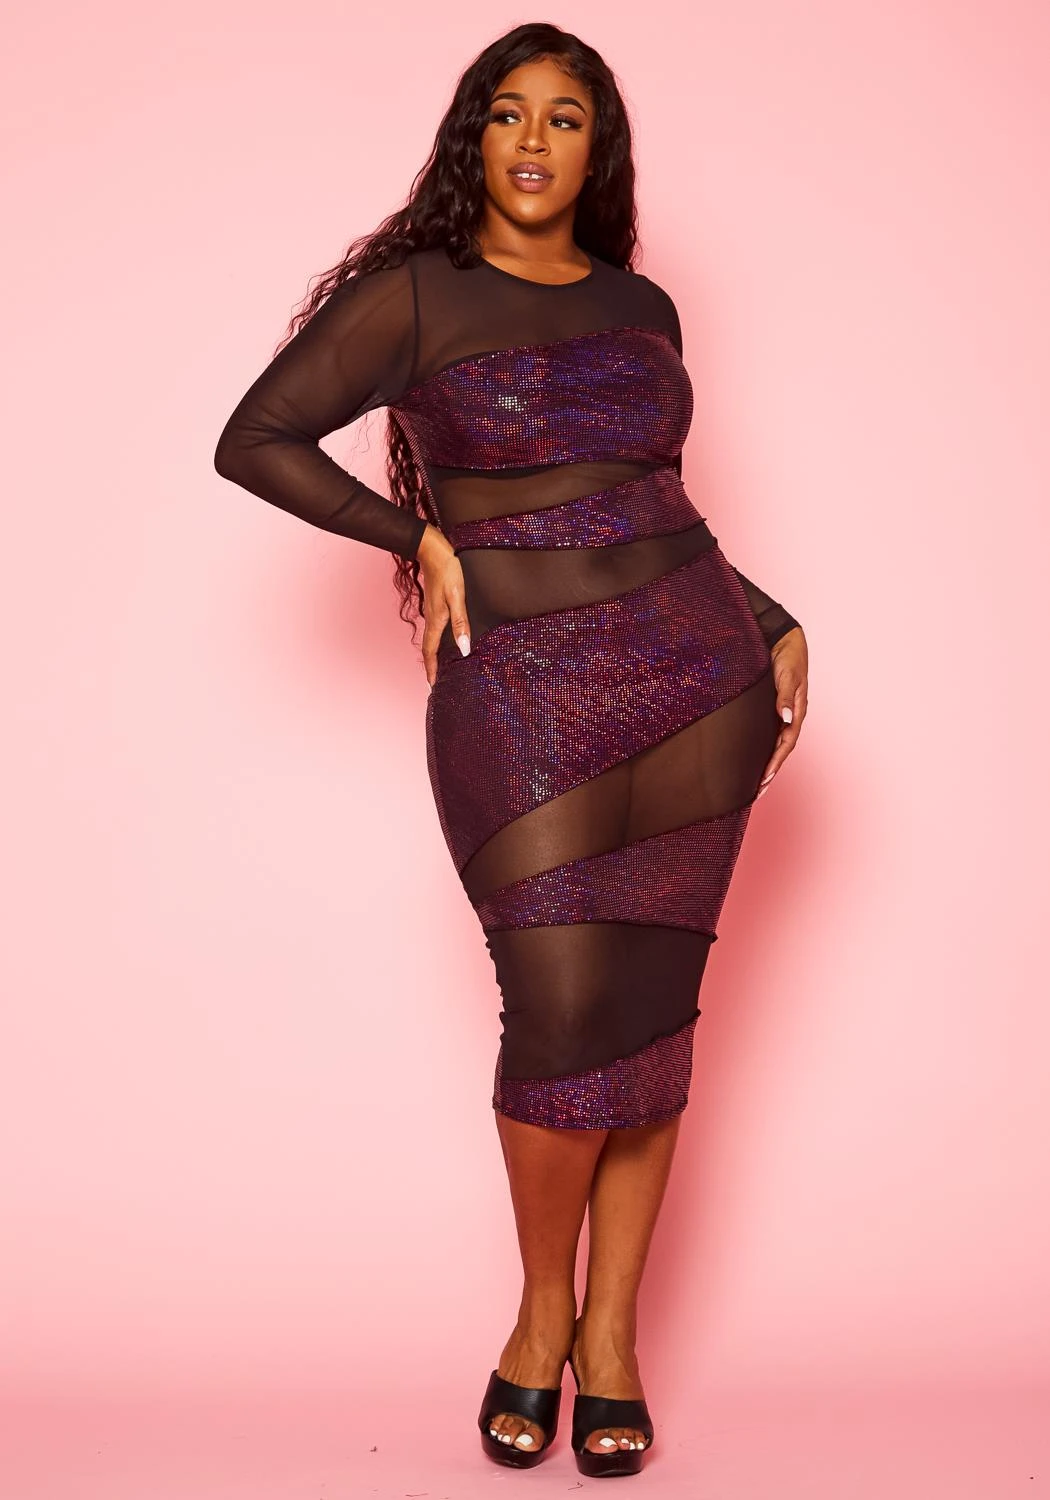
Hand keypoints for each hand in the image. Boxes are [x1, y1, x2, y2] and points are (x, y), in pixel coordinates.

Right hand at [417, 525, 472, 687]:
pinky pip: (434, 628)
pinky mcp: (435, 603)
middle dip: (431, 666)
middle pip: (429, 648)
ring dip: (434, 654)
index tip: (432, 685)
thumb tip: (463, 647)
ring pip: (431, 638)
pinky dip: (436, 641)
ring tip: (440, 666)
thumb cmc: (447, 570)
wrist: (432, 549)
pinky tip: (444, 640)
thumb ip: (460, 622)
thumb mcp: (458, 596)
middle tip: (435, 681)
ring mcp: (432, 610)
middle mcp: (432, 617)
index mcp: (436, 619)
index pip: (431, 651)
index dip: (432, 669)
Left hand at [756, 625, 807, 798]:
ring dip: (765, 763)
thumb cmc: (788, 656)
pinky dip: (760, 748)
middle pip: (780, 750)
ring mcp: (780, 713)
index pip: (786, 744)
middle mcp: (789, 716)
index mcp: (796, 711)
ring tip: (753, 784)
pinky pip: (766, 733)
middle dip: (769, 772)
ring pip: (773, 744)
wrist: (784, 640)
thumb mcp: (787, 675)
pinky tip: (750, 757)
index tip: (763, 781)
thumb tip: (786, 719)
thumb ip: (785, 697)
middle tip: (756, 793)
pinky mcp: (770, 707)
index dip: (775, 764)